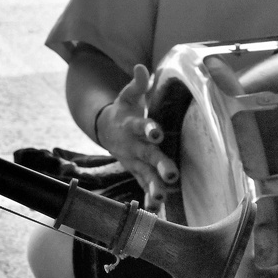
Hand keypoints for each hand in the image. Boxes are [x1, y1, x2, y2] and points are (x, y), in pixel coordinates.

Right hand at [96, 63, 177, 210]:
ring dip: (155, 186)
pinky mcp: (136, 171)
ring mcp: (134, 161)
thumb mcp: (128, 95)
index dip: (150, 129)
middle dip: (160, 165)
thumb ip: (137, 84)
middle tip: (173, 174)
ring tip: (163, 197)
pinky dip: (148, 198)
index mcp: (133, 125)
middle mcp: (134, 146)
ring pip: (146, 175)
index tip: (158, 133)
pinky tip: (156, 210)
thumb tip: (142, 67)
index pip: (142, 126)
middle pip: (149, 156)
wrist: (105, 129)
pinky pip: (143, 185)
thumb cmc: (124, 110)